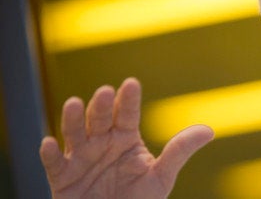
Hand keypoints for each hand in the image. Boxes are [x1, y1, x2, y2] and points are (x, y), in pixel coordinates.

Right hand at [39, 78, 213, 198]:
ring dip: (73, 120)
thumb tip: (209, 131)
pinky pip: (53, 165)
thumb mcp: (162, 176)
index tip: (131, 84)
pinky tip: (49, 143)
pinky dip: (49, 155)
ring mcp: (80, 159)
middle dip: (102, 106)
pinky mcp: (62, 178)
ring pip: (74, 135)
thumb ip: (179, 151)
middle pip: (100, 119)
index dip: (128, 100)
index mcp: (125, 137)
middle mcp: (101, 142)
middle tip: (106, 92)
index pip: (127, 114)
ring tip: (75, 103)